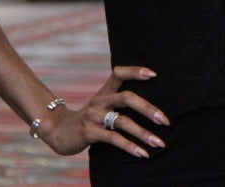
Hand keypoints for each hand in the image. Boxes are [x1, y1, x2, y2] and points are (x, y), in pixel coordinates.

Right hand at [39, 66, 169, 157]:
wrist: (58, 132)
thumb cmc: (88, 120)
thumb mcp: (102, 106)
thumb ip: (119, 102)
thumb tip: (152, 106)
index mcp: (104, 92)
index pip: (119, 74)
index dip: (136, 71)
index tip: (154, 74)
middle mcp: (100, 100)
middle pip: (127, 98)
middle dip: (148, 109)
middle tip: (165, 121)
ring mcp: (93, 115)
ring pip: (123, 121)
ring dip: (143, 133)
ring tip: (159, 143)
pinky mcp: (89, 132)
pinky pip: (113, 139)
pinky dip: (130, 146)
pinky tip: (142, 153)